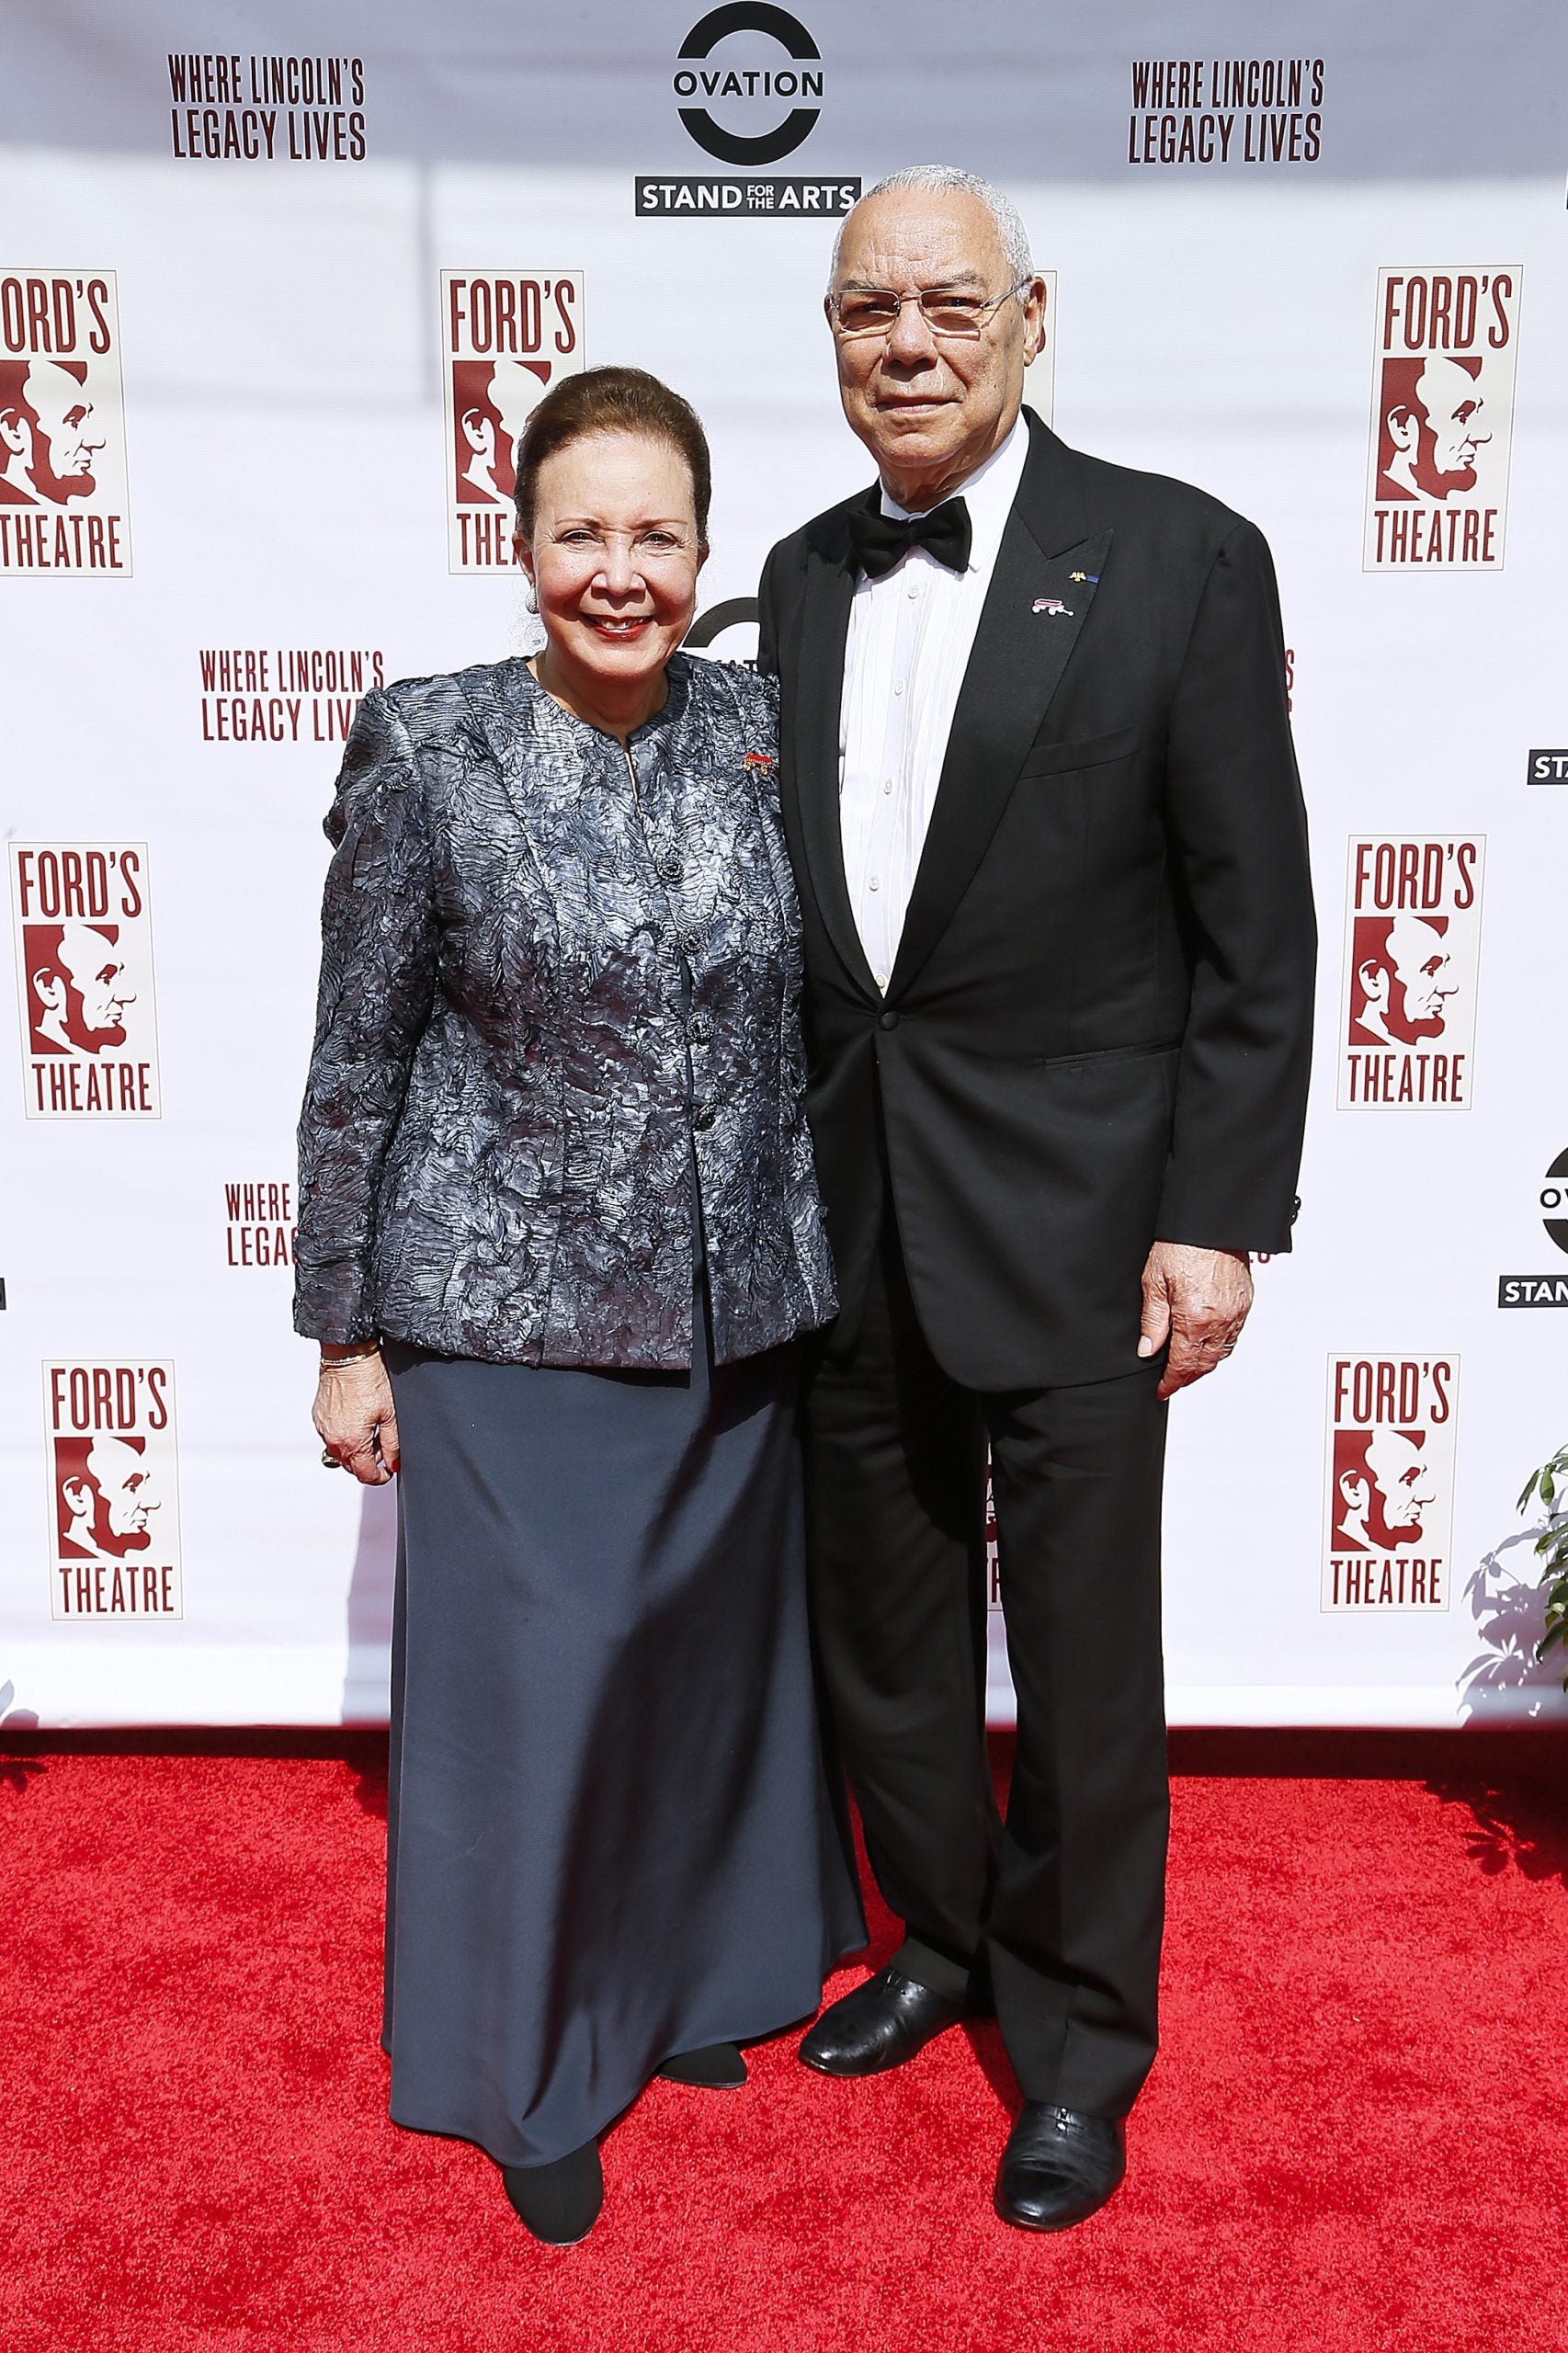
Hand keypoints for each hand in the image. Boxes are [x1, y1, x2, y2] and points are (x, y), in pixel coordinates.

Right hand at [313, 1354, 399, 1483]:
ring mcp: (323, 1428)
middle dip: (368, 1462)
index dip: (379, 1477)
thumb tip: (393, 1464)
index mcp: (352, 1442)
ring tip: (372, 1431)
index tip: (388, 1471)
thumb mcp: (390, 1415)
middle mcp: (333, 1439)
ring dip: (356, 1450)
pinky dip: (344, 1436)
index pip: (364, 1474)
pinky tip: (357, 1421)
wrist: (349, 1357)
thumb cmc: (369, 1380)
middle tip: (383, 1447)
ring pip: (340, 1452)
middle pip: (351, 1466)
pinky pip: (331, 1436)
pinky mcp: (319, 1417)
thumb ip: (392, 1444)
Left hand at [1137, 1242, 1252, 1401]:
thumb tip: (1148, 1350)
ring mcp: (1237, 1312)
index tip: (1162, 1389)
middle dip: (1187, 1377)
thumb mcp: (1154, 1282)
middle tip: (1172, 1381)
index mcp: (1195, 1319)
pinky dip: (1220, 1345)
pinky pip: (1234, 1334)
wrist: (1212, 1221)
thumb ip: (1153, 1321)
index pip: (1183, 1365)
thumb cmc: (1182, 1244)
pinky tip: (1207, 1342)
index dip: (1171, 1382)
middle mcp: (1221, 1321)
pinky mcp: (1245, 1302)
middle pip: (1205, 1364)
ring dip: (1204, 1363)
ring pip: (1222, 1352)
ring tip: (1188, 1365)